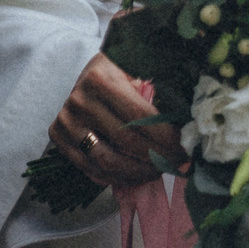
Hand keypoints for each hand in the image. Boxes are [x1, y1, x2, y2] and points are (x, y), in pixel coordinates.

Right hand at [50, 53, 187, 186]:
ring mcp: (66, 122)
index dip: (165, 137)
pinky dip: (116, 177)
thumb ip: (160, 91)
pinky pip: (90, 168)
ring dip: (137, 173)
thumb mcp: (139, 70)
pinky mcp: (59, 138)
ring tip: (158, 172)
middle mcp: (79, 101)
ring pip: (106, 161)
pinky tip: (135, 176)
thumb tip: (189, 129)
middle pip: (125, 141)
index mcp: (101, 80)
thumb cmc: (122, 71)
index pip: (139, 117)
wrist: (90, 72)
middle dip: (156, 157)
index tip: (184, 149)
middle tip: (176, 164)